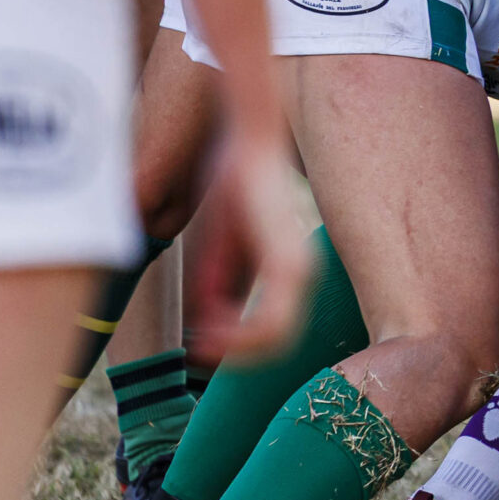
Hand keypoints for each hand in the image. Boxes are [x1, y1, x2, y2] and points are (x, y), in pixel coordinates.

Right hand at [184, 130, 311, 364]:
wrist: (246, 145)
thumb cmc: (233, 188)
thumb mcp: (217, 248)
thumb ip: (214, 287)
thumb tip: (204, 328)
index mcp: (288, 273)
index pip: (271, 334)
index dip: (236, 351)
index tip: (199, 350)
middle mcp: (300, 274)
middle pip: (275, 344)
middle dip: (233, 354)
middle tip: (197, 351)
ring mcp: (298, 269)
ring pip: (275, 338)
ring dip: (233, 346)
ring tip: (201, 338)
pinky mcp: (287, 262)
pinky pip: (271, 321)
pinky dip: (238, 334)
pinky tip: (208, 327)